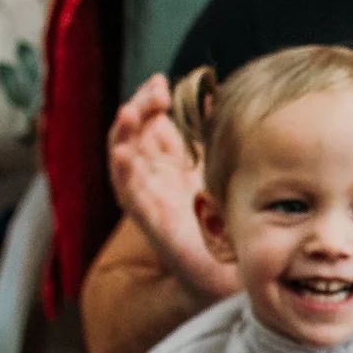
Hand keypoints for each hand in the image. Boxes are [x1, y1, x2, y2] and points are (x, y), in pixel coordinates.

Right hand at [110, 73, 238, 299]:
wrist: (231, 270)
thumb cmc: (222, 219)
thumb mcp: (217, 166)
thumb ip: (210, 135)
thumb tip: (212, 96)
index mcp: (166, 163)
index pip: (147, 124)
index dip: (147, 101)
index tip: (161, 82)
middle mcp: (153, 179)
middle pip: (131, 136)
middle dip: (137, 110)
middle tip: (154, 93)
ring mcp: (149, 200)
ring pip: (123, 164)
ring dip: (122, 136)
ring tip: (129, 113)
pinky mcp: (153, 224)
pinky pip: (131, 199)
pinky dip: (125, 176)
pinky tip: (125, 156)